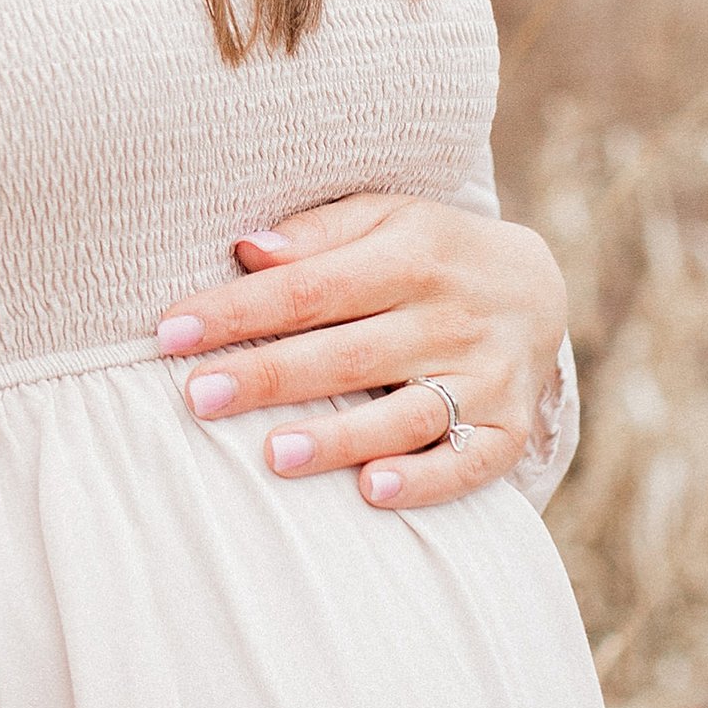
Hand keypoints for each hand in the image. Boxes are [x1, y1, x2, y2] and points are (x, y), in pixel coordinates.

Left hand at [153, 195, 567, 509]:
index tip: (169, 333)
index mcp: (412, 254)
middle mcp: (451, 317)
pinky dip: (425, 479)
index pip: (311, 287)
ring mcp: (485, 376)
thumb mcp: (384, 217)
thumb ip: (316, 233)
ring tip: (274, 455)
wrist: (537, 287)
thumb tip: (244, 250)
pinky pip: (469, 462)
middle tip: (198, 398)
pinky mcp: (507, 429)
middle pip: (350, 352)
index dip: (239, 312)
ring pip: (406, 413)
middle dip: (270, 376)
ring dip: (340, 437)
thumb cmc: (428, 251)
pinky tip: (373, 491)